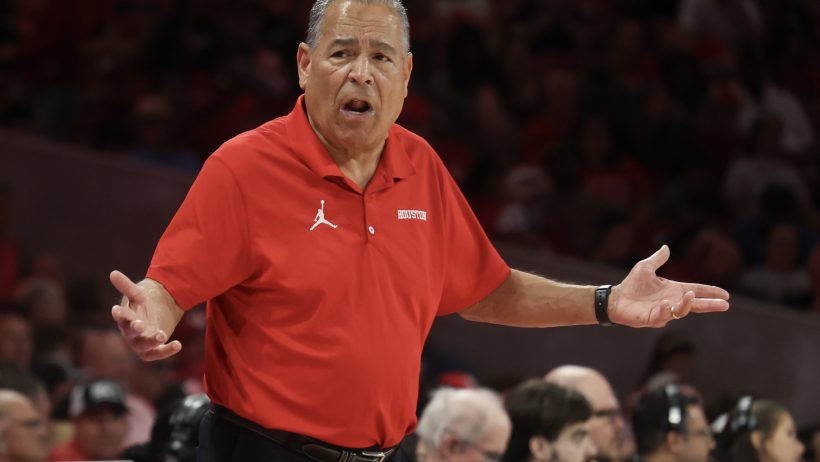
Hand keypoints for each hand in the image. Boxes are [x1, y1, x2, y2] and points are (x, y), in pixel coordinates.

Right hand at [110, 271, 182, 360]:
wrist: (157, 312)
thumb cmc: (142, 304)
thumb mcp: (137, 293)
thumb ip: (126, 286)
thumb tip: (113, 273)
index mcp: (125, 318)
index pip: (120, 316)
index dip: (119, 314)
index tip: (115, 309)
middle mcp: (130, 333)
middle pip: (130, 333)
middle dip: (134, 329)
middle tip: (139, 324)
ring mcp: (141, 343)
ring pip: (144, 346)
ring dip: (151, 341)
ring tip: (162, 334)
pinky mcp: (153, 349)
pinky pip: (158, 353)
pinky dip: (167, 351)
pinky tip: (178, 344)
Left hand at [610, 245, 729, 326]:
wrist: (615, 298)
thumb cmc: (631, 285)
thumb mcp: (645, 268)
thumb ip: (657, 259)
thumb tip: (666, 247)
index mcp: (674, 289)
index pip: (697, 290)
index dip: (710, 292)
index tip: (726, 295)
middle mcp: (672, 301)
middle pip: (696, 304)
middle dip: (710, 304)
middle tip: (725, 305)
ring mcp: (664, 311)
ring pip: (681, 311)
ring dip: (687, 304)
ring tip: (690, 295)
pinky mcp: (653, 318)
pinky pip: (663, 316)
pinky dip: (666, 311)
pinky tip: (666, 304)